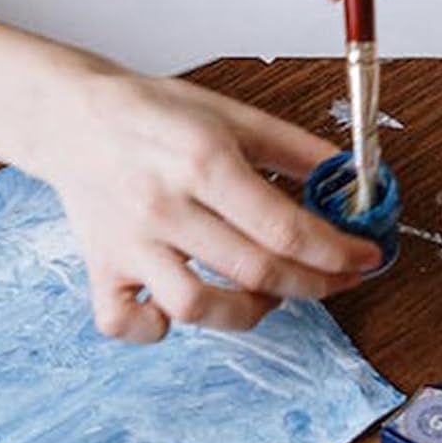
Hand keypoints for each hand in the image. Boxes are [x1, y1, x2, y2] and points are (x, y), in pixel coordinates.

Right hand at [30, 66, 380, 340]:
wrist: (75, 116)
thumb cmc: (156, 113)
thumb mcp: (232, 113)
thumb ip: (294, 147)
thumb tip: (349, 175)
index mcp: (203, 161)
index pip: (284, 226)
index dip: (335, 250)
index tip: (366, 256)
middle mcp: (166, 206)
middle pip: (254, 271)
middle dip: (314, 284)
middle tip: (339, 279)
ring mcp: (130, 243)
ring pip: (196, 307)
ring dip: (248, 313)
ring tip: (270, 295)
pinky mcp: (101, 267)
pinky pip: (125, 323)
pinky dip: (157, 328)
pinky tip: (182, 309)